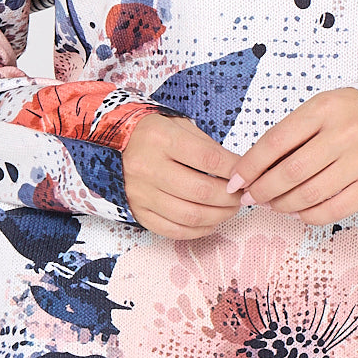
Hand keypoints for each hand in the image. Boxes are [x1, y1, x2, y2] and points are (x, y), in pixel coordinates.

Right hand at [122, 111, 244, 238]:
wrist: (111, 142)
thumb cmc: (152, 132)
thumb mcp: (178, 126)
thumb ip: (207, 147)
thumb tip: (237, 172)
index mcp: (160, 139)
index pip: (208, 159)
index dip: (233, 170)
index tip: (245, 175)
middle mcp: (147, 167)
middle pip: (200, 191)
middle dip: (229, 197)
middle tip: (241, 196)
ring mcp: (140, 193)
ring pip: (188, 215)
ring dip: (217, 216)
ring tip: (230, 210)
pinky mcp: (137, 211)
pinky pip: (172, 230)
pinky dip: (197, 230)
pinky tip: (210, 222)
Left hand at [227, 88, 357, 224]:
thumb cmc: (342, 117)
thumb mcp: (315, 111)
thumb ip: (286, 136)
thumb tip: (251, 171)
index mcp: (324, 109)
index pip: (276, 141)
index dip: (250, 165)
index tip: (236, 180)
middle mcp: (345, 133)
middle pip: (291, 171)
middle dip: (263, 189)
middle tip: (250, 197)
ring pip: (310, 194)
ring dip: (282, 205)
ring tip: (271, 204)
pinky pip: (333, 210)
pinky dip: (308, 215)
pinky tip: (297, 211)